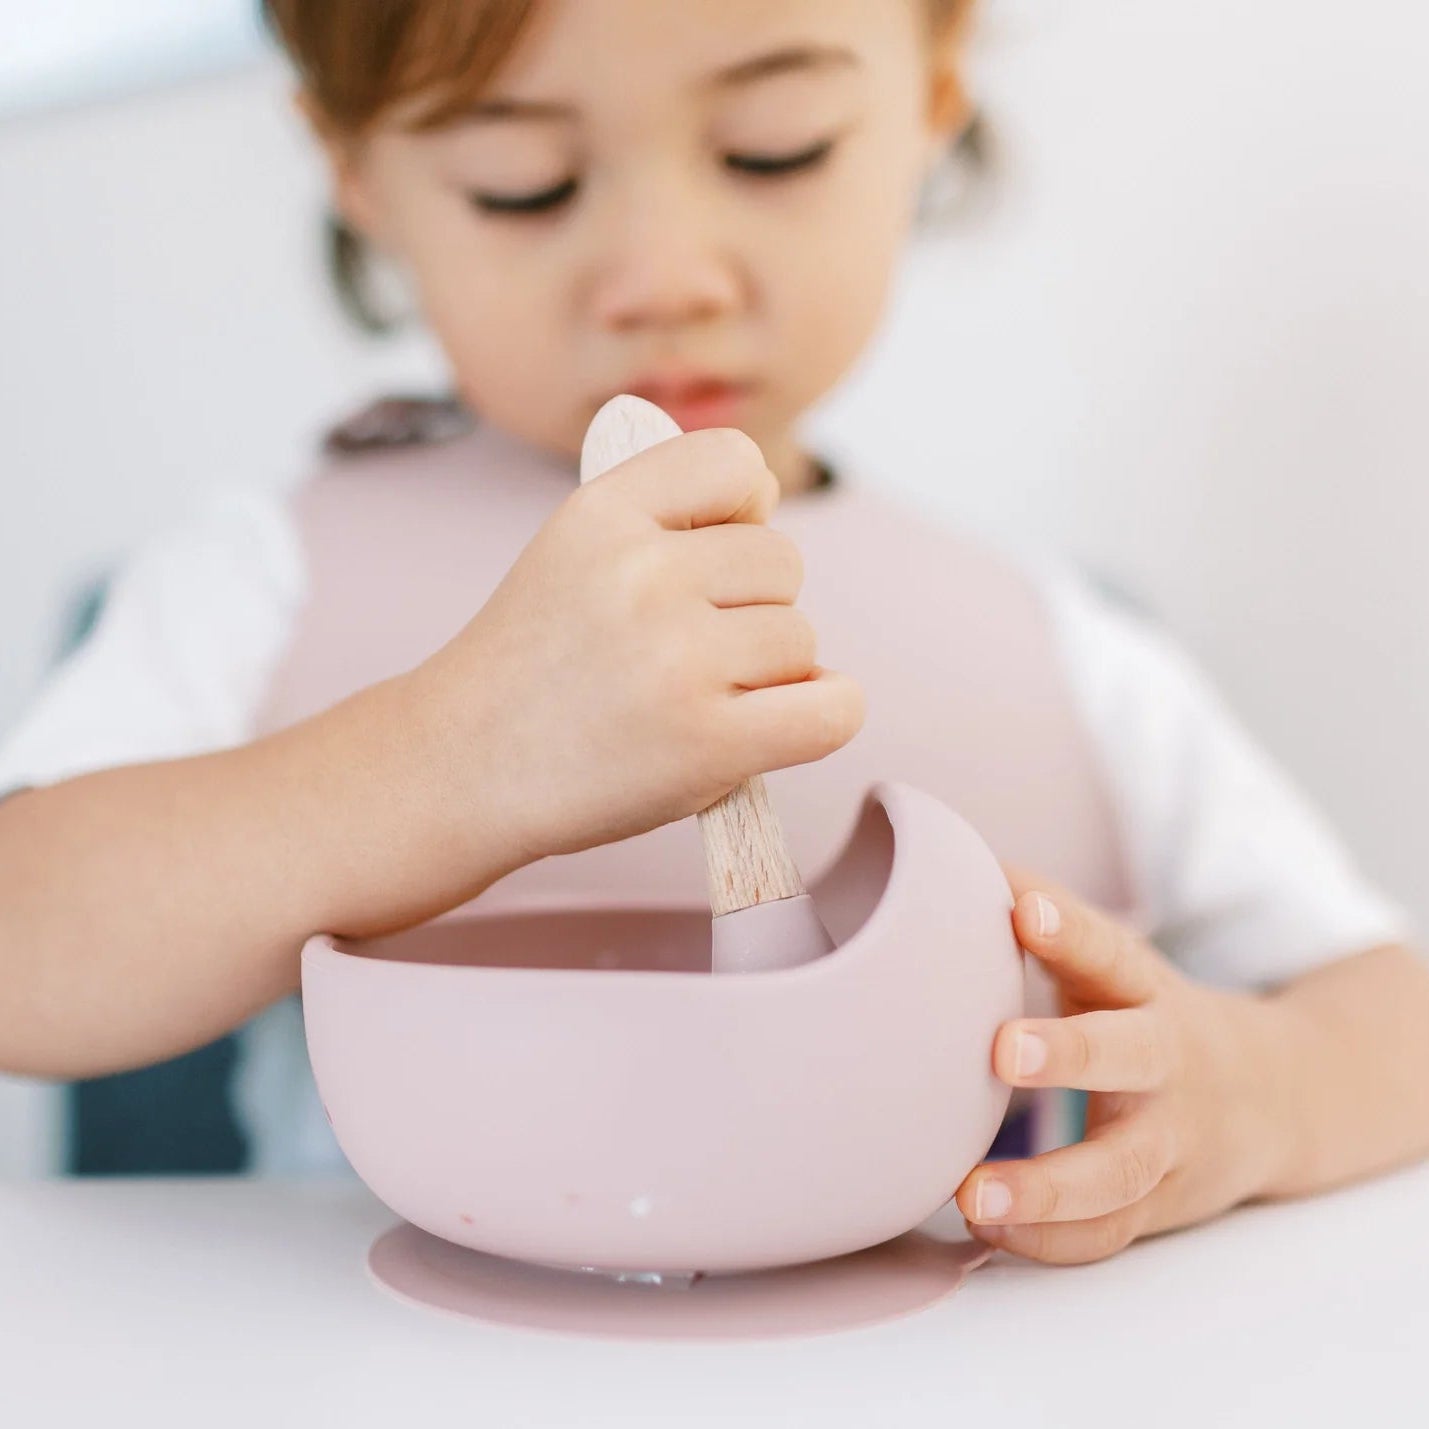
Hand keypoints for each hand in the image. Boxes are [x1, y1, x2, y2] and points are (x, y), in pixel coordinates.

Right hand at [411, 426, 863, 866]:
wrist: (462, 768)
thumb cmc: (534, 666)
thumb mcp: (573, 553)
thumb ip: (666, 513)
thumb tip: (769, 489)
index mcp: (603, 511)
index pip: (735, 461)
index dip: (741, 512)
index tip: (707, 562)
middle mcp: (640, 573)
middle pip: (783, 562)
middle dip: (752, 608)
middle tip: (684, 655)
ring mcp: (676, 658)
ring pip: (802, 640)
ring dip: (770, 674)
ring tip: (695, 701)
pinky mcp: (707, 742)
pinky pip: (833, 709)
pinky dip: (823, 714)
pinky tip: (777, 725)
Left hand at [954, 869, 1297, 1263]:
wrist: (1277, 1096)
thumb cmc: (1150, 1013)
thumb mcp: (1113, 962)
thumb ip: (1043, 917)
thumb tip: (952, 857)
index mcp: (1144, 989)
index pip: (1107, 950)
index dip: (1066, 929)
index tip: (1020, 910)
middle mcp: (1165, 1063)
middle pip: (1127, 1056)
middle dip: (1069, 1055)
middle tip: (1001, 1052)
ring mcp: (1169, 1141)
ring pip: (1116, 1171)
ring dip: (1045, 1188)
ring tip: (972, 1194)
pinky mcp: (1159, 1205)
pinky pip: (1105, 1233)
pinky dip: (1048, 1240)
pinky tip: (985, 1228)